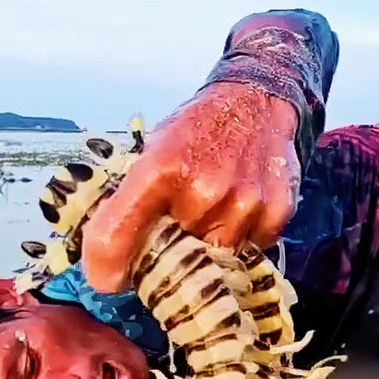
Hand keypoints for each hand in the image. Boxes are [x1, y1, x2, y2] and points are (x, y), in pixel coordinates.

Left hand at [82, 81, 300, 292]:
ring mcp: (243, 203)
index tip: (105, 279)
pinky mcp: (275, 213)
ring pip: (212, 258)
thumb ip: (128, 200)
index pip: (118, 234)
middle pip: (170, 255)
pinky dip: (241, 236)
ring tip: (210, 209)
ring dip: (207, 243)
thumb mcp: (151, 151)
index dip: (105, 264)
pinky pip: (249, 249)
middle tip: (171, 228)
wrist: (255, 99)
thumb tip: (103, 255)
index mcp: (160, 168)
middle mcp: (203, 189)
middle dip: (166, 250)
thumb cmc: (196, 128)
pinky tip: (238, 207)